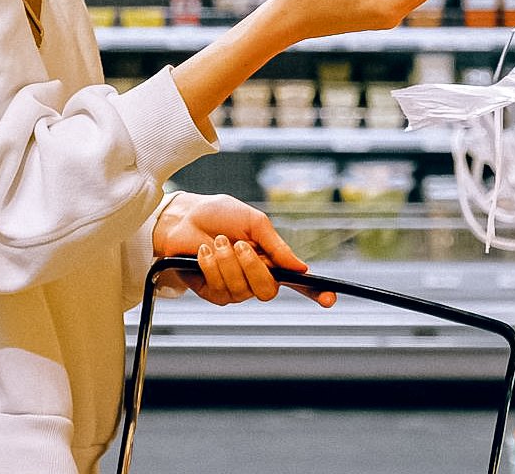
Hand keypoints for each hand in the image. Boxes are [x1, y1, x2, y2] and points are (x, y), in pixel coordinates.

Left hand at [153, 192, 336, 306]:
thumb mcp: (254, 223)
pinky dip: (212, 267)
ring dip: (227, 263)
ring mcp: (235, 288)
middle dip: (253, 268)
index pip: (297, 282)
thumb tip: (301, 267)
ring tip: (217, 242)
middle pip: (268, 291)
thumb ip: (277, 246)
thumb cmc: (219, 215)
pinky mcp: (213, 293)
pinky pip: (220, 290)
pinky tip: (204, 252)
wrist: (184, 218)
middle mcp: (255, 277)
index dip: (316, 292)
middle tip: (239, 245)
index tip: (331, 299)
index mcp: (270, 260)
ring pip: (242, 290)